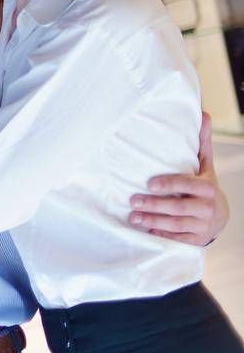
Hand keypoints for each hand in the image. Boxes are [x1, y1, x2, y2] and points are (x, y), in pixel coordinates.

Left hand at [131, 112, 229, 245]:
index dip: (169, 184)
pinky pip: (177, 239)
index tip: (149, 184)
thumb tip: (203, 113)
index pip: (188, 185)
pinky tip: (146, 231)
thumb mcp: (205, 166)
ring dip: (152, 221)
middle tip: (133, 201)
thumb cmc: (204, 187)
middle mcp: (208, 208)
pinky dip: (161, 235)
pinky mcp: (196, 240)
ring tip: (133, 217)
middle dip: (154, 204)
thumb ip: (202, 143)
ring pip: (175, 224)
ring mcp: (202, 225)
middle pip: (178, 206)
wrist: (220, 217)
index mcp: (208, 188)